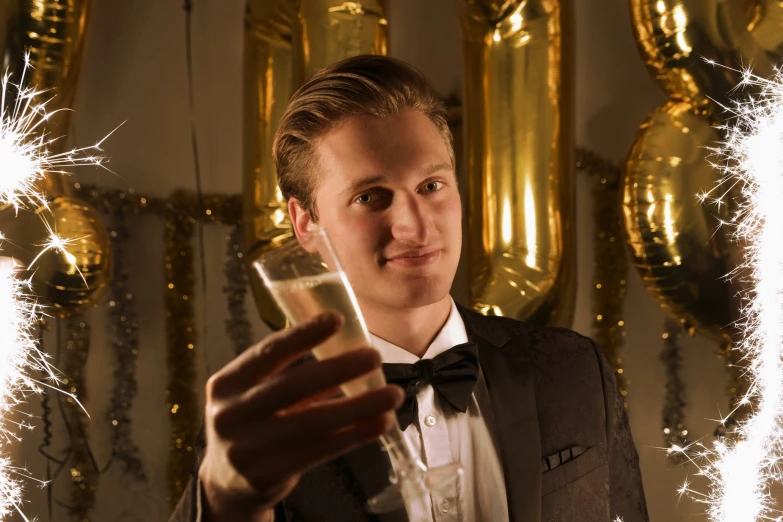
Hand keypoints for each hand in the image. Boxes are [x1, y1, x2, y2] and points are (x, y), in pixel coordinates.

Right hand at [199, 312, 403, 521]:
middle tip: (374, 356)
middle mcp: (231, 414)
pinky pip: (321, 451)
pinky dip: (355, 435)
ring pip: (313, 422)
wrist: (227, 485)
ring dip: (359, 406)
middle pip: (293, 386)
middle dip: (339, 369)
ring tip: (392, 394)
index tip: (336, 319)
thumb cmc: (253, 426)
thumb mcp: (257, 396)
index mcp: (227, 383)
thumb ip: (294, 378)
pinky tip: (380, 423)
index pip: (268, 353)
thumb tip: (350, 353)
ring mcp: (246, 448)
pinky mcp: (267, 475)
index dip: (302, 335)